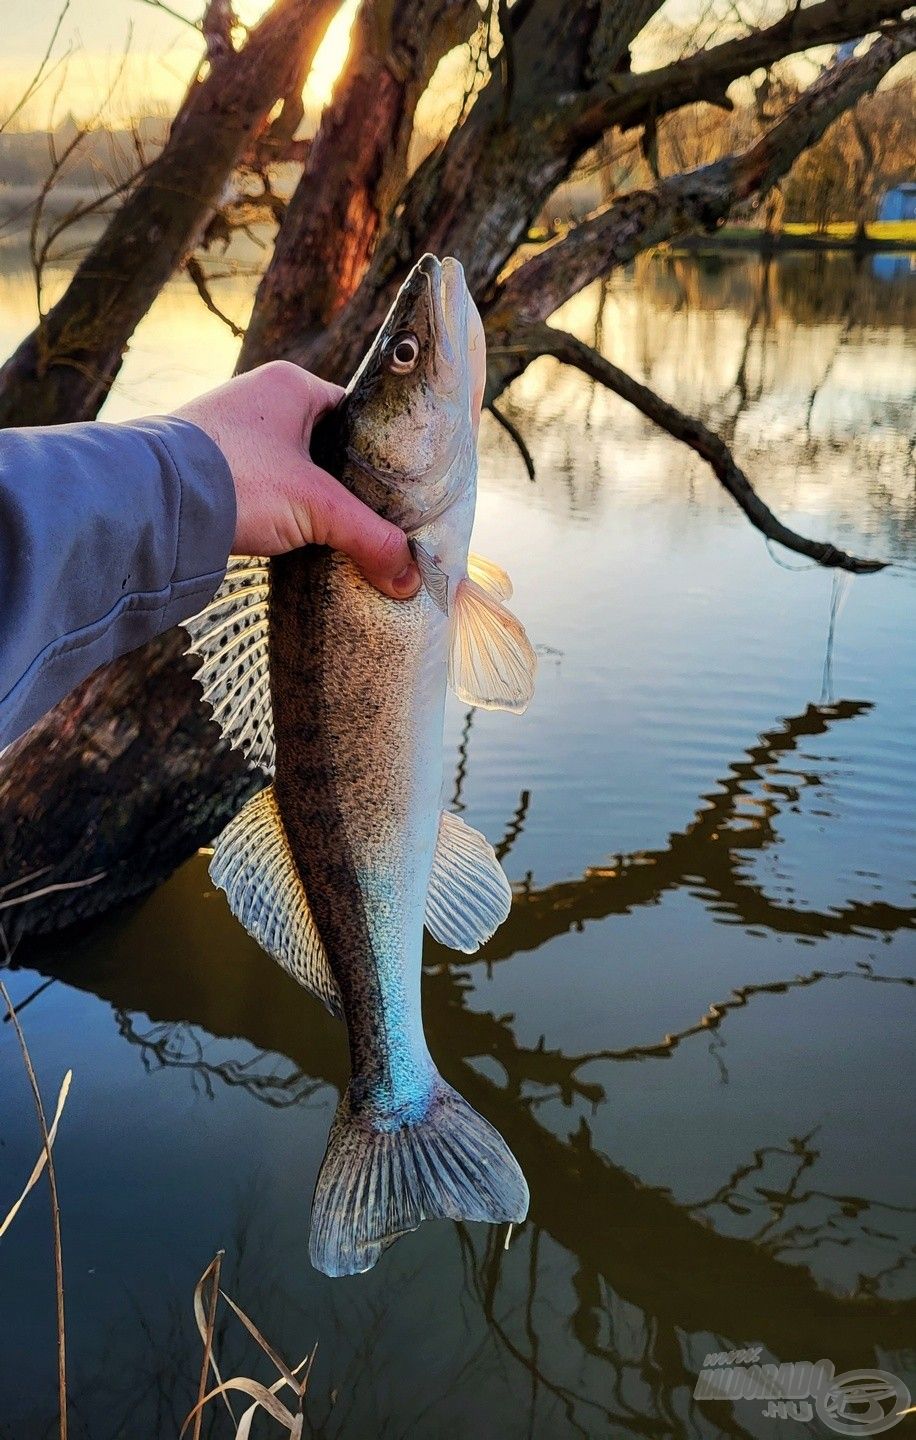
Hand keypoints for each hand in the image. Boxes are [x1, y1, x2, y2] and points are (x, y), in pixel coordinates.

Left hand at [174, 361, 420, 599]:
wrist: (152, 503)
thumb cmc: (236, 481)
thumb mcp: (316, 508)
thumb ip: (369, 537)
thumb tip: (411, 577)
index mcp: (290, 385)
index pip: (354, 415)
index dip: (379, 455)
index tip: (398, 492)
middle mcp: (259, 399)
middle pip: (324, 445)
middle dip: (344, 484)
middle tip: (373, 519)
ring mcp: (231, 433)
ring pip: (292, 469)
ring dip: (310, 500)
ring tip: (337, 533)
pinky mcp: (210, 468)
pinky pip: (262, 487)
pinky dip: (279, 511)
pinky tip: (294, 538)